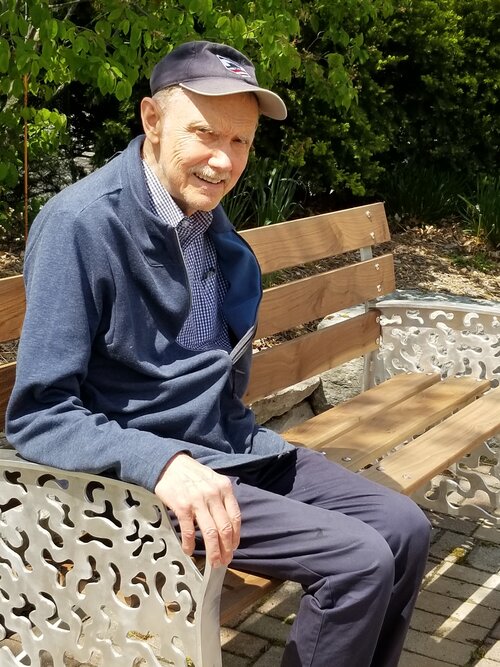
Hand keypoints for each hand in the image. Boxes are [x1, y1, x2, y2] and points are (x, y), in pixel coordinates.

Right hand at [154, 453, 240, 567]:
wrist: (170, 464)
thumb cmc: (193, 474)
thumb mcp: (214, 480)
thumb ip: (222, 498)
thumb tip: (227, 524)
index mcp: (224, 488)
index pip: (235, 517)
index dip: (236, 536)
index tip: (233, 547)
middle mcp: (214, 495)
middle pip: (224, 528)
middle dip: (226, 548)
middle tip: (225, 560)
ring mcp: (198, 501)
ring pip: (210, 533)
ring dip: (213, 551)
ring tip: (213, 562)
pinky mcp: (182, 507)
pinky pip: (189, 531)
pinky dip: (190, 544)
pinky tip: (189, 551)